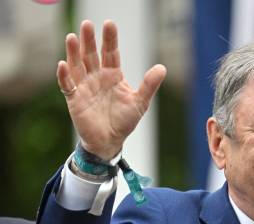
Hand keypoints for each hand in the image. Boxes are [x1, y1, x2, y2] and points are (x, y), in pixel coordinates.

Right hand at [57, 20, 165, 159]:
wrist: (110, 141)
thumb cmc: (124, 121)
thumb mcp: (140, 102)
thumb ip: (149, 85)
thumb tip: (162, 68)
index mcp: (113, 75)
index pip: (110, 53)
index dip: (109, 39)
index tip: (109, 24)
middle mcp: (97, 77)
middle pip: (91, 55)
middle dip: (89, 40)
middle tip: (87, 24)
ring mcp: (84, 87)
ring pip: (77, 65)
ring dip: (74, 52)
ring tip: (73, 37)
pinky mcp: (74, 99)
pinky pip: (67, 85)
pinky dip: (64, 76)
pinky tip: (63, 64)